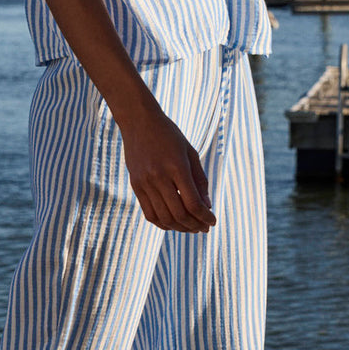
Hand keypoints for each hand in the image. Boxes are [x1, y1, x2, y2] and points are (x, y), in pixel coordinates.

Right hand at [119, 103, 214, 231]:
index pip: (193, 203)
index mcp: (176, 167)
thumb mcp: (190, 152)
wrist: (138, 121)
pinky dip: (163, 223)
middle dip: (194, 225)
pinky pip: (149, 214)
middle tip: (204, 228)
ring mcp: (145, 183)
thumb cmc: (169, 135)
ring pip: (164, 218)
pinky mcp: (136, 186)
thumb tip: (207, 206)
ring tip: (191, 227)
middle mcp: (159, 177)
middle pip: (179, 214)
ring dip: (180, 227)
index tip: (212, 221)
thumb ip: (199, 179)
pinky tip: (173, 223)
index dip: (205, 216)